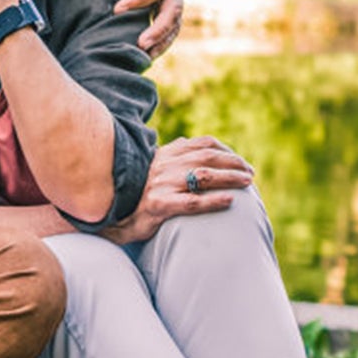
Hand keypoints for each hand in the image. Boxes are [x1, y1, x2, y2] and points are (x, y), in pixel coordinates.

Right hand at [102, 135, 252, 244]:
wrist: (108, 213)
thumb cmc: (133, 193)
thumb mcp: (151, 169)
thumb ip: (170, 157)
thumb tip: (191, 146)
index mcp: (164, 154)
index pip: (202, 143)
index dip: (225, 150)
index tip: (239, 160)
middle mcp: (164, 165)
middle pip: (208, 157)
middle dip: (233, 163)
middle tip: (250, 173)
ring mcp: (161, 184)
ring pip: (204, 176)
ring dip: (230, 177)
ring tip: (247, 183)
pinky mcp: (159, 205)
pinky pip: (192, 202)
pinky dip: (214, 200)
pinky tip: (229, 201)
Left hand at [103, 0, 184, 57]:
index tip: (116, 9)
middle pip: (173, 10)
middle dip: (158, 28)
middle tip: (141, 43)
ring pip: (175, 24)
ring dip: (162, 42)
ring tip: (145, 56)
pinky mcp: (170, 10)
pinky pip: (171, 30)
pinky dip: (161, 44)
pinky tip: (148, 56)